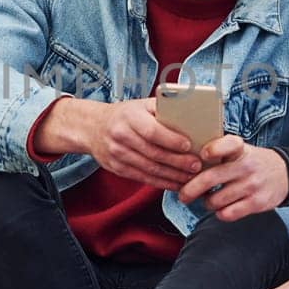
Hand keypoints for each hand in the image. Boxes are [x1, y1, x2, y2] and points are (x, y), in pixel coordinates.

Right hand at [83, 97, 204, 190]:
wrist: (93, 127)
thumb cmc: (125, 115)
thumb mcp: (140, 105)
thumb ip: (163, 109)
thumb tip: (191, 116)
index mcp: (129, 117)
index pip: (152, 131)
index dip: (171, 140)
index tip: (188, 146)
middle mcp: (121, 136)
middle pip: (153, 153)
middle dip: (178, 162)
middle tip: (196, 166)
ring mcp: (117, 154)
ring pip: (149, 169)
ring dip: (173, 176)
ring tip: (191, 177)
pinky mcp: (117, 169)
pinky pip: (143, 178)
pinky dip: (162, 183)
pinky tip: (176, 184)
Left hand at [175, 134, 288, 221]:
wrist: (286, 175)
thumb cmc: (252, 162)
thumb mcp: (240, 150)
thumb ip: (218, 153)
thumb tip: (185, 165)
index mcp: (240, 149)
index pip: (227, 144)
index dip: (213, 149)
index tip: (203, 155)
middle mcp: (246, 165)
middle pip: (210, 178)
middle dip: (190, 189)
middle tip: (183, 195)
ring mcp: (252, 185)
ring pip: (215, 200)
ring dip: (207, 203)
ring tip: (208, 200)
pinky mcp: (257, 203)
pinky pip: (228, 214)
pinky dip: (220, 213)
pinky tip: (221, 208)